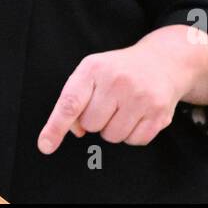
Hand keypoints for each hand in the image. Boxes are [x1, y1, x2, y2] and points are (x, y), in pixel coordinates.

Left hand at [36, 27, 207, 154]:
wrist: (162, 62)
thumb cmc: (118, 70)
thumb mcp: (92, 72)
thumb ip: (75, 99)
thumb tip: (75, 130)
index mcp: (94, 68)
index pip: (70, 102)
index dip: (56, 126)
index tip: (45, 145)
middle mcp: (117, 80)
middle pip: (91, 124)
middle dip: (95, 120)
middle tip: (108, 103)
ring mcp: (140, 97)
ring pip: (112, 136)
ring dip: (113, 128)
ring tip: (123, 107)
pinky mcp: (159, 113)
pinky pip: (134, 141)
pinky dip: (132, 133)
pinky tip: (138, 114)